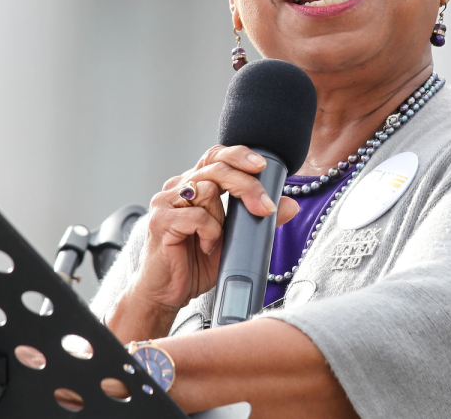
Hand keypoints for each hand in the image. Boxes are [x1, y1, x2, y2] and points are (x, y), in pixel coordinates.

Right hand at [108, 145, 299, 340]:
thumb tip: (290, 204)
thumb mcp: (234, 240)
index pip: (215, 156)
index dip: (239, 155)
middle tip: (265, 208)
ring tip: (216, 241)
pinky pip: (197, 216)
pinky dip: (209, 232)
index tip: (262, 166)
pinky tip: (206, 247)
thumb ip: (258, 220)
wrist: (166, 295)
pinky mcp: (160, 220)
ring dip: (222, 219)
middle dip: (247, 185)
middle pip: (216, 168)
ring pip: (207, 191)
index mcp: (193, 185)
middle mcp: (178, 188)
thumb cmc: (195, 265)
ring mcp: (165, 202)